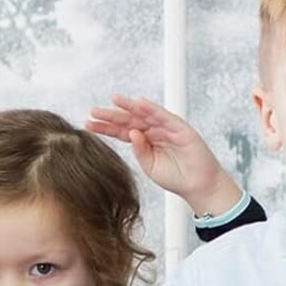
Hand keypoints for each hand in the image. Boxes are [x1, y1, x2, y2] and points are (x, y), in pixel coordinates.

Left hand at [86, 95, 242, 218]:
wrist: (197, 185)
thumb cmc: (175, 177)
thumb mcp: (150, 167)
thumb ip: (139, 152)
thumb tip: (131, 134)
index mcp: (144, 142)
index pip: (121, 132)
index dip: (106, 128)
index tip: (88, 124)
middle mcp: (153, 132)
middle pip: (129, 120)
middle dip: (111, 115)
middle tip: (93, 111)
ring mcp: (166, 128)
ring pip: (144, 114)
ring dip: (128, 106)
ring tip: (113, 100)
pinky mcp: (179, 127)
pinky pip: (163, 115)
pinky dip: (151, 108)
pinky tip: (138, 103)